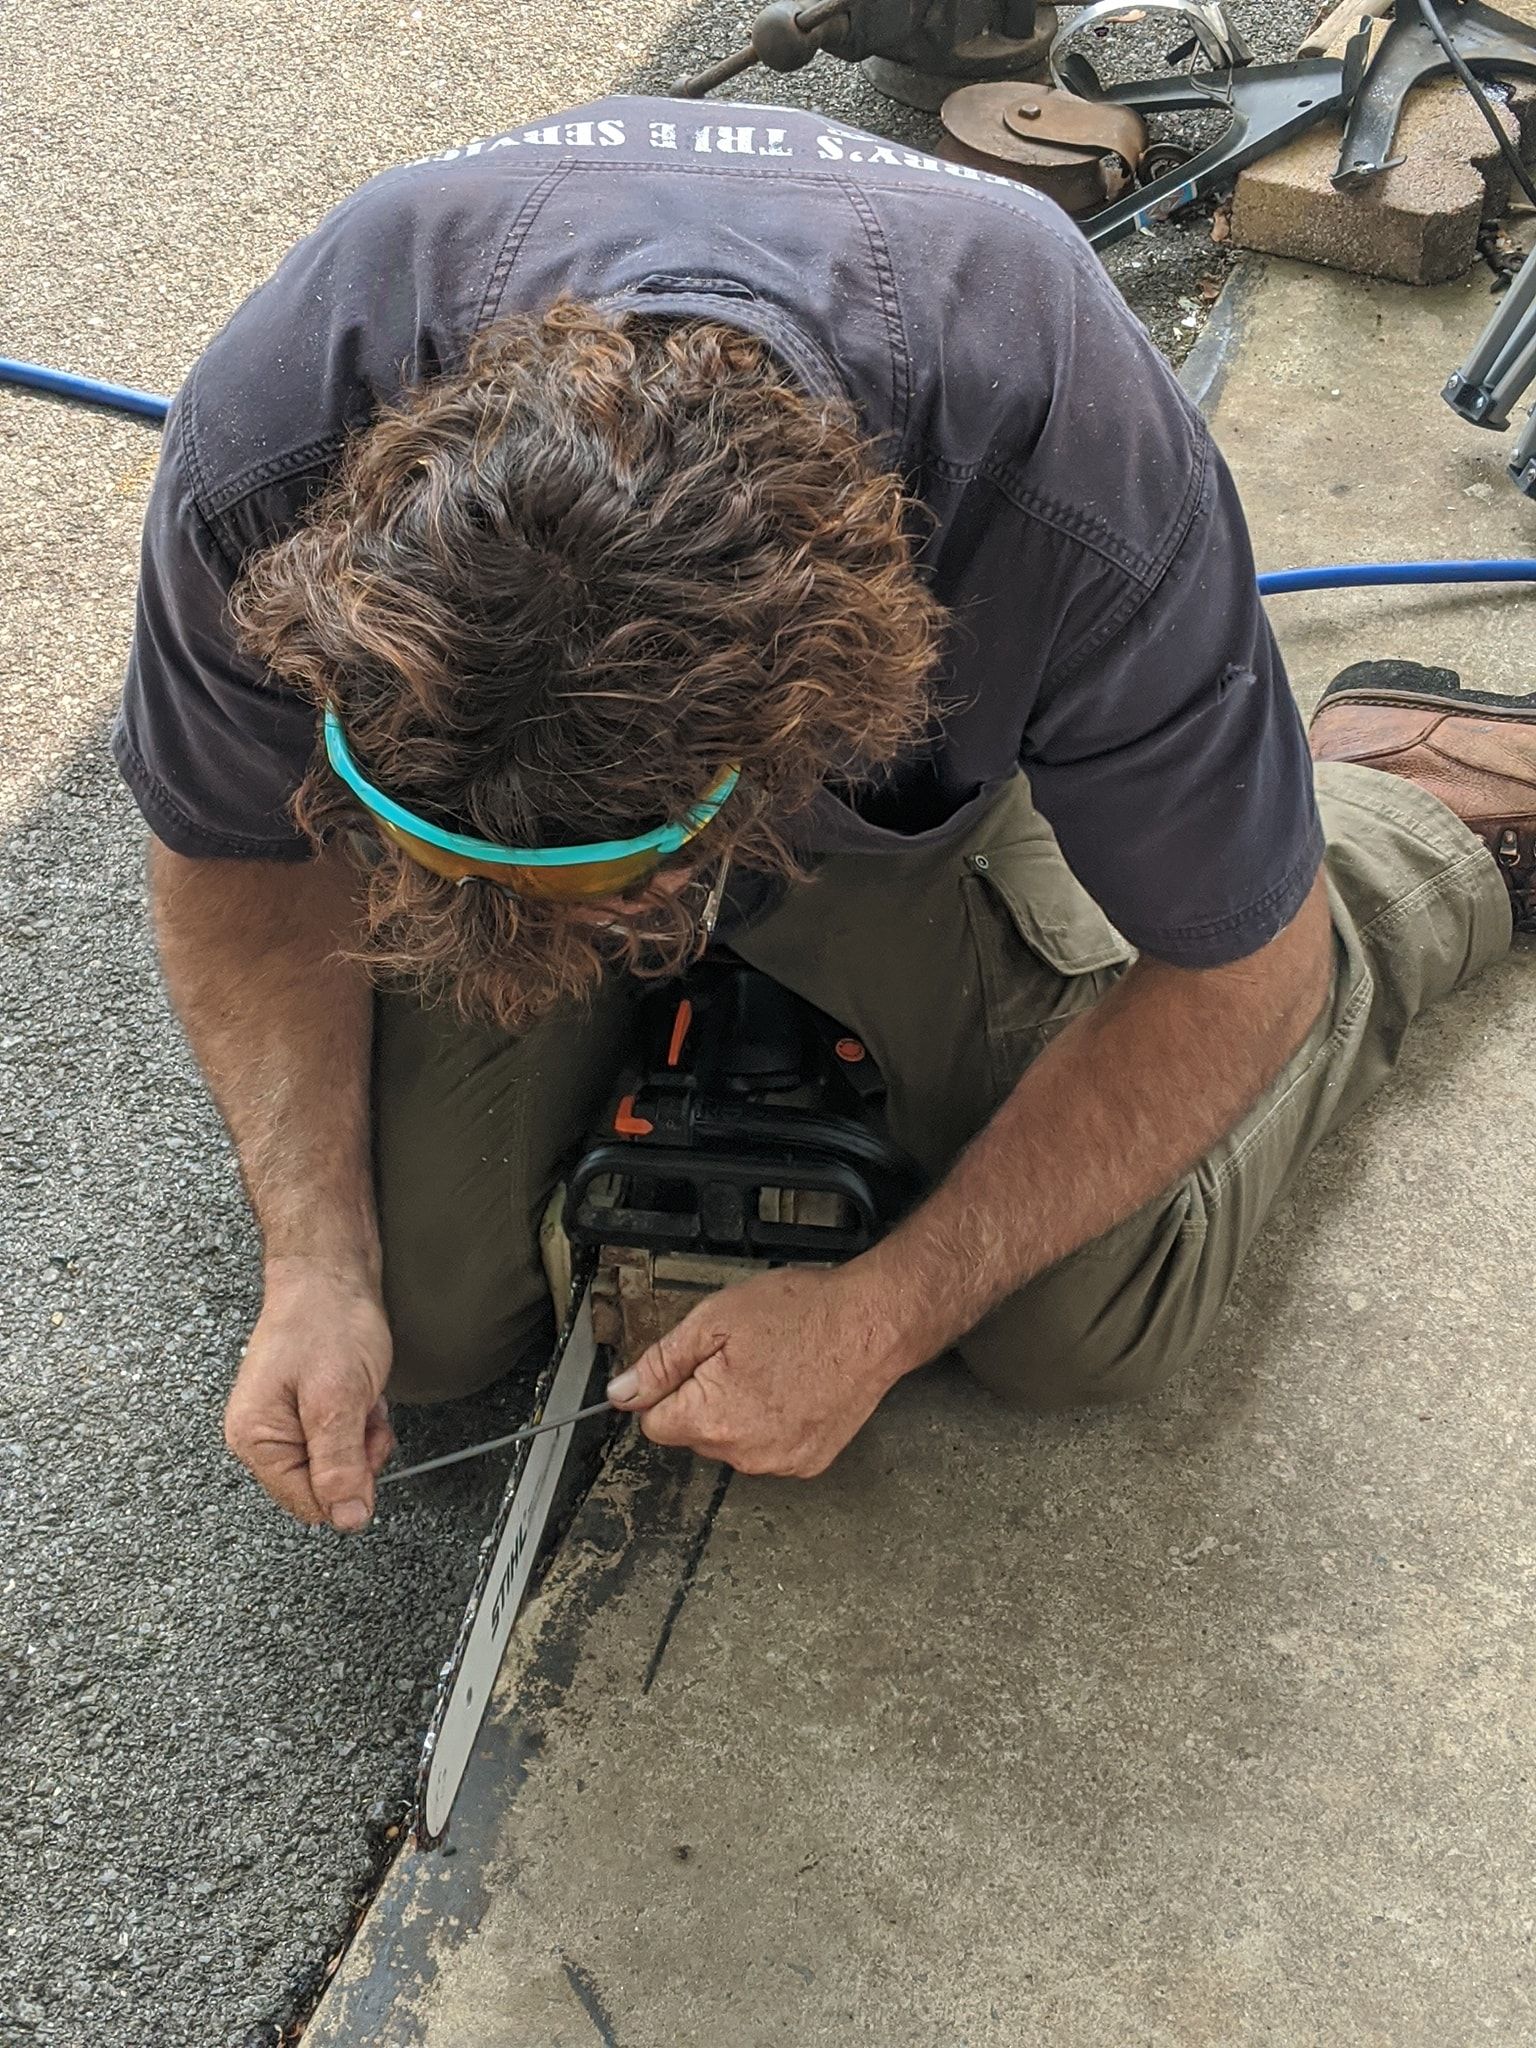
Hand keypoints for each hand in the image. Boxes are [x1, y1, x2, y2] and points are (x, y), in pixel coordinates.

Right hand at [224, 1259, 394, 1530]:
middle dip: (356, 1454)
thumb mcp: (337, 1398)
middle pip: (325, 1485)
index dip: (346, 1483)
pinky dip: (363, 1418)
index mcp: (255, 1439)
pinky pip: (345, 1438)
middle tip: (359, 1409)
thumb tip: (346, 1519)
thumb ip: (340, 1463)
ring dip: (364, 1434)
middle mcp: (263, 1436)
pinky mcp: (307, 1410)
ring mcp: (284, 1423)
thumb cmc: (325, 1321)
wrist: (331, 1272)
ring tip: (359, 1394)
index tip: (360, 1443)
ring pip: (341, 1462)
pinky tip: (360, 1389)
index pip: (307, 1504)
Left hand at [605, 1264, 911, 1477]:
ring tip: (772, 1369)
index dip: (666, 1387)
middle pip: (693, 1433)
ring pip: (731, 1442)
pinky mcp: (809, 1462)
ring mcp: (780, 1462)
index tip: (692, 1364)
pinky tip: (793, 1389)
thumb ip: (661, 1362)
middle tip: (739, 1356)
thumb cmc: (804, 1313)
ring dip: (739, 1412)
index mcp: (713, 1420)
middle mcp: (745, 1453)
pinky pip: (768, 1447)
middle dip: (704, 1397)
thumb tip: (621, 1393)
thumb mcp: (714, 1320)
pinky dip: (773, 1423)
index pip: (654, 1423)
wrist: (874, 1323)